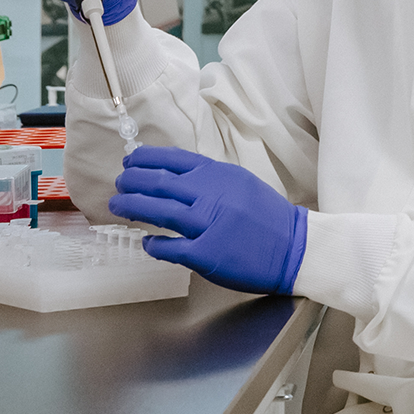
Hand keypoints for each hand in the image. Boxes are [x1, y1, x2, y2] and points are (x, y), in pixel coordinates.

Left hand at [110, 145, 308, 294]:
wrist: (296, 247)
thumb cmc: (269, 217)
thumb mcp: (243, 185)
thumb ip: (211, 180)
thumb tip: (174, 176)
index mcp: (222, 175)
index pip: (176, 160)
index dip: (147, 159)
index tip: (130, 162)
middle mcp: (213, 196)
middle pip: (161, 183)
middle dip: (133, 181)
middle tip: (119, 184)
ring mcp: (209, 224)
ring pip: (160, 211)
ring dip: (133, 206)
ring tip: (118, 206)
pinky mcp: (207, 253)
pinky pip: (170, 247)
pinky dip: (153, 244)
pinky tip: (146, 241)